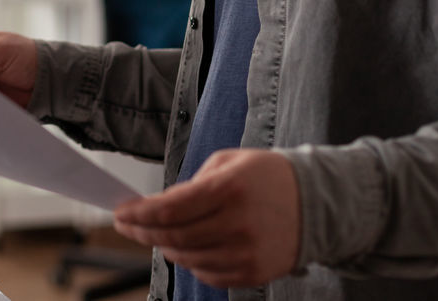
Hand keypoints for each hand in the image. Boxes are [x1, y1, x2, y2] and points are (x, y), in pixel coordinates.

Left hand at [113, 149, 299, 287]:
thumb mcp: (229, 162)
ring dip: (164, 246)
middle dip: (141, 231)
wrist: (317, 203)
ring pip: (187, 259)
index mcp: (230, 190)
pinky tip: (185, 247)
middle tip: (126, 224)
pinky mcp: (253, 274)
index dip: (138, 214)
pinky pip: (207, 275)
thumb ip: (192, 184)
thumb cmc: (267, 177)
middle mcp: (238, 225)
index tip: (120, 212)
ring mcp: (247, 254)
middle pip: (173, 237)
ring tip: (156, 233)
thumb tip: (158, 208)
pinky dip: (189, 262)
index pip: (170, 210)